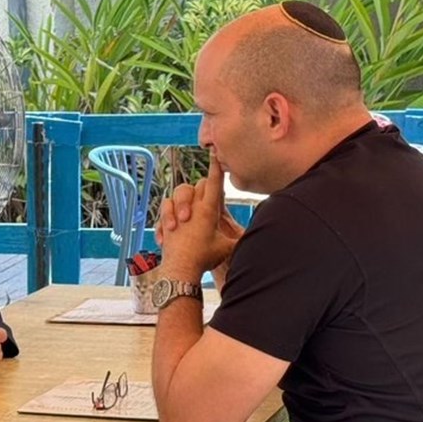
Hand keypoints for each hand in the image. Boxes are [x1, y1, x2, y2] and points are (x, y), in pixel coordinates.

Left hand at [158, 157, 243, 277]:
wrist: (180, 270)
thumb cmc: (204, 258)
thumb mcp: (226, 247)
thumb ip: (240, 239)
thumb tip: (259, 237)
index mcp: (208, 210)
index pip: (214, 182)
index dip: (216, 167)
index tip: (214, 152)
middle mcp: (192, 208)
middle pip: (197, 185)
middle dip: (202, 188)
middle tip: (206, 201)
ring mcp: (177, 213)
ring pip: (176, 194)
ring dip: (180, 203)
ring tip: (183, 219)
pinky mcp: (165, 222)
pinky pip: (163, 210)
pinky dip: (167, 217)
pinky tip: (172, 229)